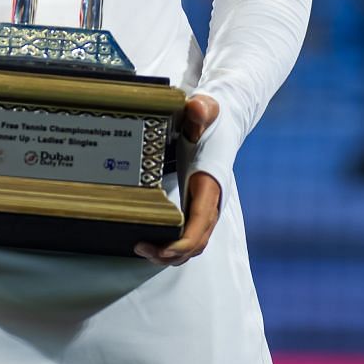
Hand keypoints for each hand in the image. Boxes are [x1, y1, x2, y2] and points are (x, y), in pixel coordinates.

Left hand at [136, 93, 222, 265]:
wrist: (223, 121)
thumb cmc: (211, 118)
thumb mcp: (205, 109)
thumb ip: (200, 110)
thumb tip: (196, 109)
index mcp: (209, 185)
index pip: (200, 224)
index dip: (183, 243)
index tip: (161, 248)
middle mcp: (211, 202)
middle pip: (196, 242)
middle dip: (170, 253)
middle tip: (140, 249)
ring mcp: (204, 207)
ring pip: (193, 244)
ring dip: (170, 254)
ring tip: (142, 250)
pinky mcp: (196, 206)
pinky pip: (188, 236)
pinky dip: (172, 246)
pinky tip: (151, 242)